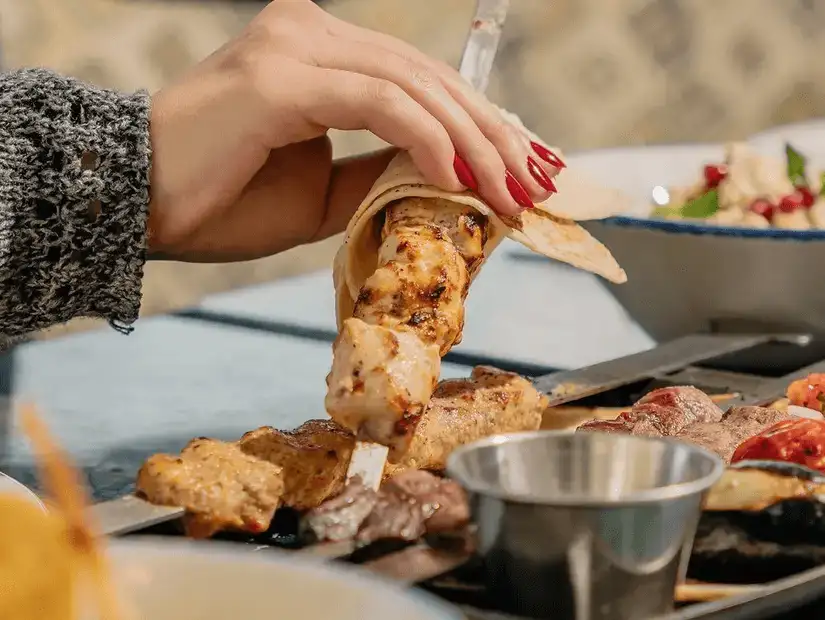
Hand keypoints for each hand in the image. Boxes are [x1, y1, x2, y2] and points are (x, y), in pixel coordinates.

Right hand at [147, 0, 564, 261]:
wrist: (137, 209)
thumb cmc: (221, 200)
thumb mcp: (322, 193)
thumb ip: (379, 173)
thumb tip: (445, 175)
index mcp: (319, 54)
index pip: (419, 81)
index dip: (478, 123)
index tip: (523, 167)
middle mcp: (309, 34)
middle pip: (428, 78)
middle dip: (492, 134)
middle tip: (536, 183)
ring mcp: (294, 46)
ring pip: (412, 84)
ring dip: (472, 141)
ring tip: (511, 191)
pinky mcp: (281, 74)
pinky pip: (376, 101)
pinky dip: (426, 138)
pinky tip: (461, 176)